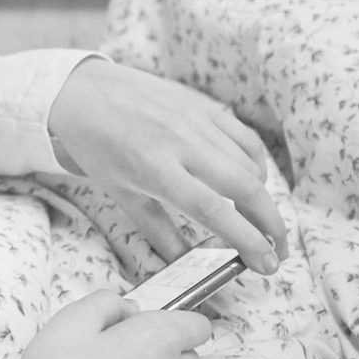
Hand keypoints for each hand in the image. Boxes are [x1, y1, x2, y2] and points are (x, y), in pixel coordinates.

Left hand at [47, 58, 286, 273]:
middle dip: (271, 226)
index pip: (215, 211)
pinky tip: (251, 182)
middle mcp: (181, 142)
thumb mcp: (121, 194)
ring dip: (263, 199)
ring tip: (259, 223)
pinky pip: (245, 138)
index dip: (247, 242)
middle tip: (276, 251)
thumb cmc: (96, 146)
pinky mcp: (203, 104)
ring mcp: (195, 119)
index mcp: (155, 168)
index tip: (267, 266)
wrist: (81, 90)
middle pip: (246, 188)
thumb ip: (159, 232)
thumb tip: (189, 268)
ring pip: (250, 164)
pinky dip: (256, 164)